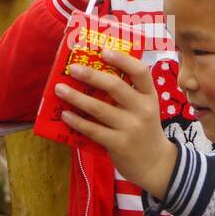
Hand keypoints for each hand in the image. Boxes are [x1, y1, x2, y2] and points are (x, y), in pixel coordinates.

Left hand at [57, 47, 177, 198]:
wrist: (155, 163)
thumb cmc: (144, 129)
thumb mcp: (145, 108)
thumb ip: (129, 93)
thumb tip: (94, 73)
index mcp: (149, 96)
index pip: (140, 72)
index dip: (122, 60)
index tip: (104, 52)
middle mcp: (142, 109)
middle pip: (115, 86)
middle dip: (91, 75)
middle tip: (73, 68)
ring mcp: (130, 127)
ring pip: (99, 108)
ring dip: (76, 97)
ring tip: (59, 88)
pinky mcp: (119, 144)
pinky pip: (93, 129)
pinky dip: (77, 121)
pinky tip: (65, 114)